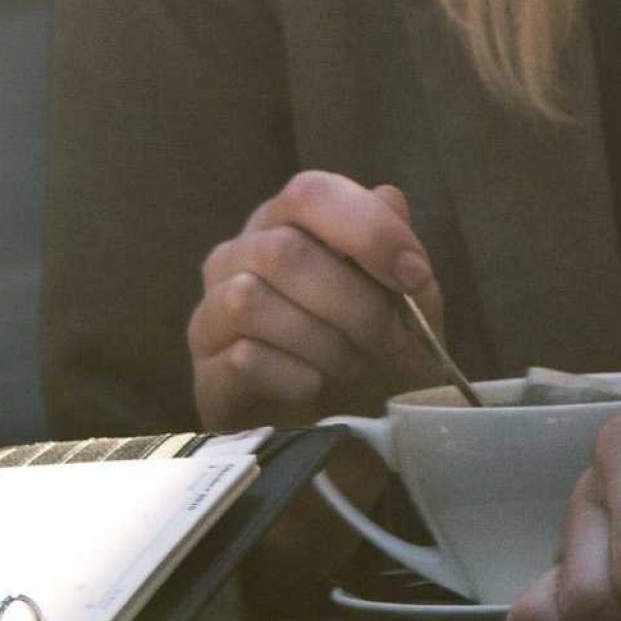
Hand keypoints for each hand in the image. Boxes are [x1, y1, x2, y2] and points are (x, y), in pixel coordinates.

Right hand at [190, 171, 448, 427]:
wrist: (352, 425)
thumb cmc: (377, 346)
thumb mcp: (406, 296)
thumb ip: (396, 244)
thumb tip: (387, 198)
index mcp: (286, 223)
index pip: (309, 194)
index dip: (367, 231)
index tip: (414, 277)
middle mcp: (237, 257)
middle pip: (282, 251)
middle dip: (352, 300)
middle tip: (391, 339)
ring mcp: (212, 315)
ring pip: (249, 300)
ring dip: (322, 339)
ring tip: (354, 365)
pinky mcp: (207, 376)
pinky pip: (240, 358)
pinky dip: (293, 375)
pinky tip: (315, 387)